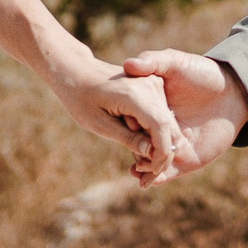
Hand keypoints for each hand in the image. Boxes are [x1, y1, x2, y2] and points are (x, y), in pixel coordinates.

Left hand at [52, 57, 181, 184]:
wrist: (77, 71)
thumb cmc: (81, 98)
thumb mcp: (99, 124)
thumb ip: (127, 138)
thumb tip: (150, 154)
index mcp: (135, 94)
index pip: (161, 127)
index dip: (161, 153)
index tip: (151, 173)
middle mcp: (150, 86)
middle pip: (170, 127)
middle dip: (162, 154)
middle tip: (144, 176)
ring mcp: (154, 84)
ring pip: (169, 123)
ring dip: (159, 145)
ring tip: (139, 164)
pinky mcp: (154, 86)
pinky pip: (162, 115)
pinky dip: (155, 134)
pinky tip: (140, 146)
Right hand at [121, 48, 247, 178]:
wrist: (235, 91)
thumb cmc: (203, 73)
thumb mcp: (175, 62)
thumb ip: (153, 61)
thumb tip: (128, 64)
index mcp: (153, 108)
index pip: (133, 122)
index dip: (125, 126)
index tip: (116, 126)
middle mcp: (161, 129)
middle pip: (140, 144)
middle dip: (132, 152)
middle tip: (128, 153)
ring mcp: (174, 146)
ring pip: (151, 162)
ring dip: (142, 169)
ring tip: (137, 169)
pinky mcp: (188, 159)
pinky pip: (169, 172)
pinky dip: (157, 179)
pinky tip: (149, 180)